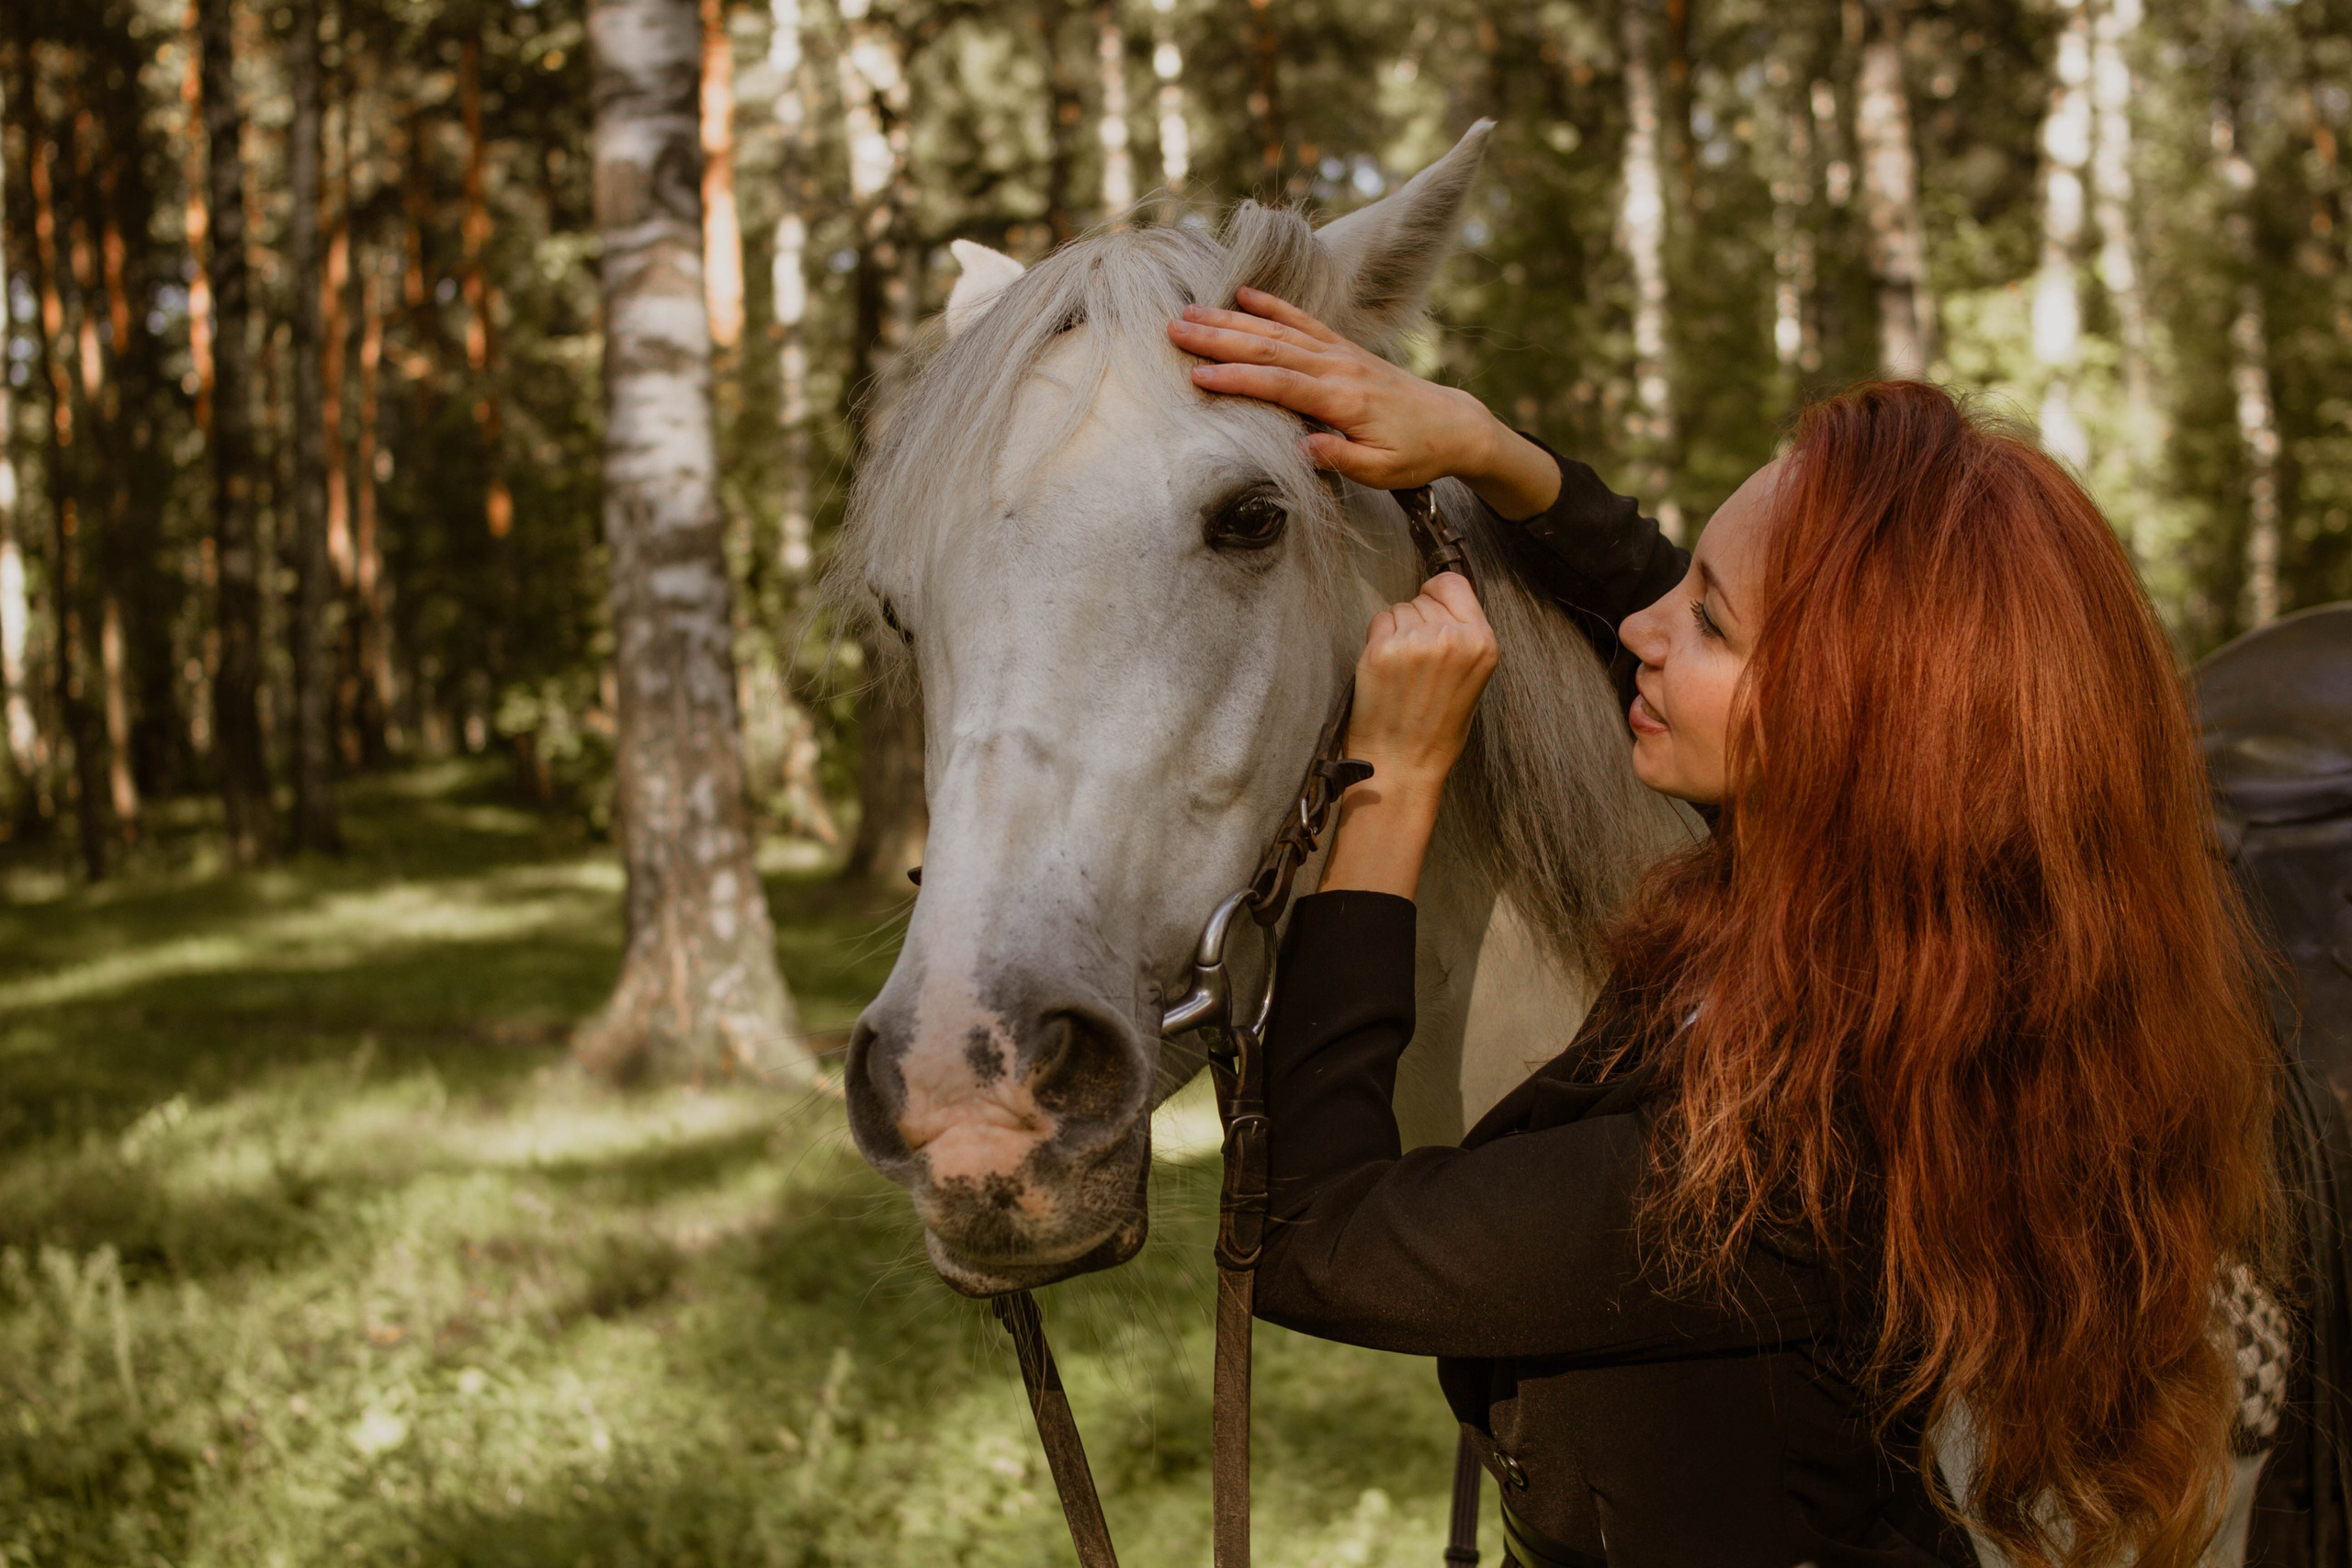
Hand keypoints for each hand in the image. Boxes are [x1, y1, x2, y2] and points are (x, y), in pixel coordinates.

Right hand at [1167, 289, 1561, 519]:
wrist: (1454, 424)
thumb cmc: (1417, 454)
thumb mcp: (1382, 471)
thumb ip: (1341, 457)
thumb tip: (1302, 447)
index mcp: (1344, 400)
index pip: (1281, 384)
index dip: (1238, 379)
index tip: (1198, 376)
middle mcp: (1339, 368)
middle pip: (1270, 348)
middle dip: (1220, 338)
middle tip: (1175, 330)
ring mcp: (1341, 353)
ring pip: (1279, 331)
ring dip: (1233, 320)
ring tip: (1192, 312)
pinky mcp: (1345, 348)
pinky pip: (1303, 322)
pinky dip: (1273, 306)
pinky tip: (1244, 294)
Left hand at [1319, 572, 1499, 900]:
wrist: (1403, 765)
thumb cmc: (1436, 729)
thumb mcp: (1472, 679)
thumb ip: (1463, 638)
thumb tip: (1440, 602)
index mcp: (1482, 643)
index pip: (1455, 584)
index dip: (1437, 593)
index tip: (1429, 605)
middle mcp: (1451, 637)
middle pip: (1424, 598)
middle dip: (1416, 619)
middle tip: (1415, 661)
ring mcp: (1415, 642)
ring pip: (1399, 609)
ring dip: (1395, 631)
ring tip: (1401, 672)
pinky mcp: (1382, 650)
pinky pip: (1378, 622)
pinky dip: (1377, 640)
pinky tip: (1385, 671)